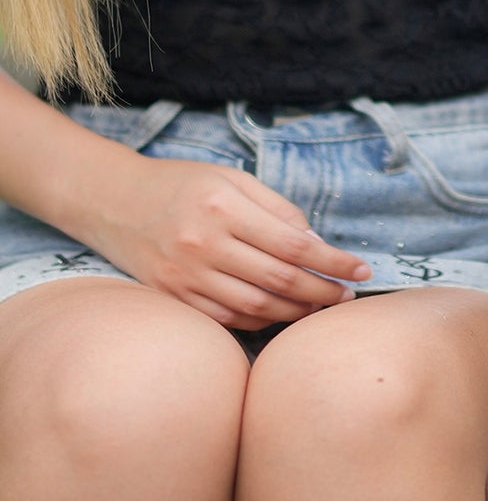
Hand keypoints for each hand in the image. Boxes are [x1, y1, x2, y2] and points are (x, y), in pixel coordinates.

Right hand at [92, 154, 370, 331]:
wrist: (113, 200)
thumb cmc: (183, 184)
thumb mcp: (233, 179)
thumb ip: (278, 210)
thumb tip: (318, 244)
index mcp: (225, 206)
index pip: (295, 244)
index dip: (334, 262)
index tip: (362, 271)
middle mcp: (204, 243)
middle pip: (280, 280)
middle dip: (323, 292)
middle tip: (346, 297)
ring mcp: (185, 275)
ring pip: (256, 306)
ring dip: (296, 312)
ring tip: (319, 307)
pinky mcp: (172, 296)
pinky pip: (226, 318)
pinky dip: (259, 321)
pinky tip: (279, 314)